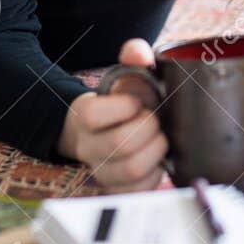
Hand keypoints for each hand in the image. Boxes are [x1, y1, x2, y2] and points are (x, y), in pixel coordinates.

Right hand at [57, 38, 168, 190]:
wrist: (107, 131)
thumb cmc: (123, 100)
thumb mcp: (125, 76)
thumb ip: (133, 57)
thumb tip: (140, 54)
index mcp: (85, 115)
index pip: (92, 114)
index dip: (122, 106)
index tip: (135, 102)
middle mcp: (88, 147)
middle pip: (119, 144)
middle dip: (147, 127)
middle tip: (155, 120)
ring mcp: (102, 171)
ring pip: (130, 170)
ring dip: (154, 150)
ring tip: (158, 139)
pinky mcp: (117, 190)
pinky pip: (138, 190)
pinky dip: (155, 174)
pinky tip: (156, 159)